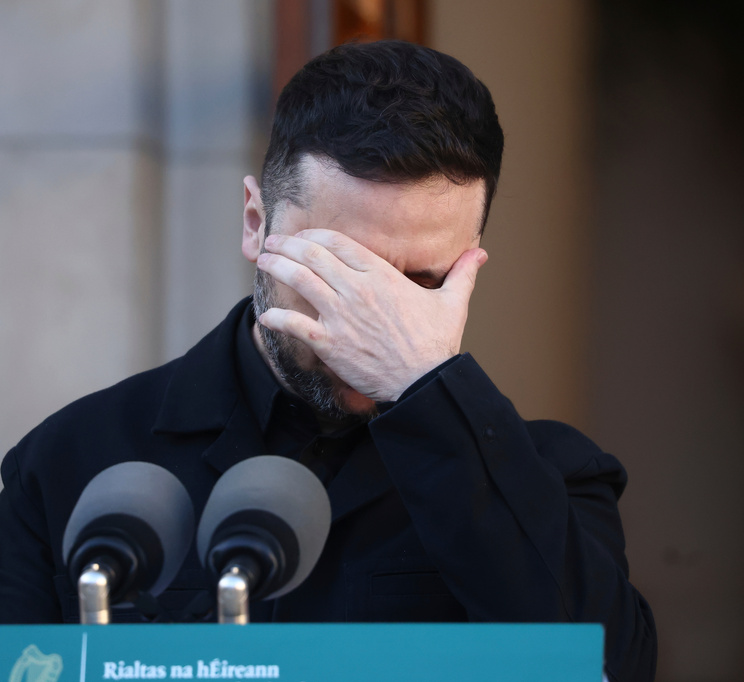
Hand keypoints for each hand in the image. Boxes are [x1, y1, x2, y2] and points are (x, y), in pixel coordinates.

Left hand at [256, 229, 487, 401]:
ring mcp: (341, 316)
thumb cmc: (437, 345)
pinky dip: (276, 317)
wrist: (424, 383)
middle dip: (288, 245)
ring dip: (276, 267)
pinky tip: (265, 314)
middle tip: (273, 243)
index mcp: (381, 275)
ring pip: (300, 280)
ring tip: (263, 262)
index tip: (303, 236)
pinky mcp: (329, 343)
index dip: (315, 236)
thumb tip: (480, 254)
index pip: (339, 243)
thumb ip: (462, 274)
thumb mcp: (452, 303)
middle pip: (313, 255)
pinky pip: (294, 323)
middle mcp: (357, 290)